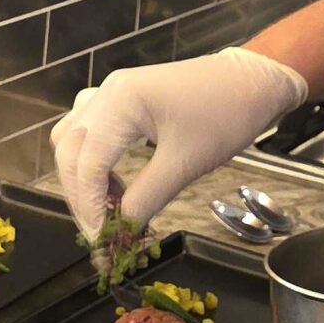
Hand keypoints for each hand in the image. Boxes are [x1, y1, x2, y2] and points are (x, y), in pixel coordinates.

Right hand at [50, 47, 308, 236]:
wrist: (254, 82)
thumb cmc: (227, 114)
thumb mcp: (185, 164)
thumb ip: (146, 199)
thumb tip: (120, 233)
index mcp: (120, 101)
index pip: (86, 162)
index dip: (89, 206)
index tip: (101, 240)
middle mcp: (107, 92)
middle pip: (69, 150)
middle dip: (81, 196)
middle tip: (102, 232)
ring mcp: (112, 92)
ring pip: (72, 139)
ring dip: (83, 177)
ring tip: (111, 208)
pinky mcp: (123, 100)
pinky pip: (89, 131)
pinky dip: (93, 161)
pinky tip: (115, 184)